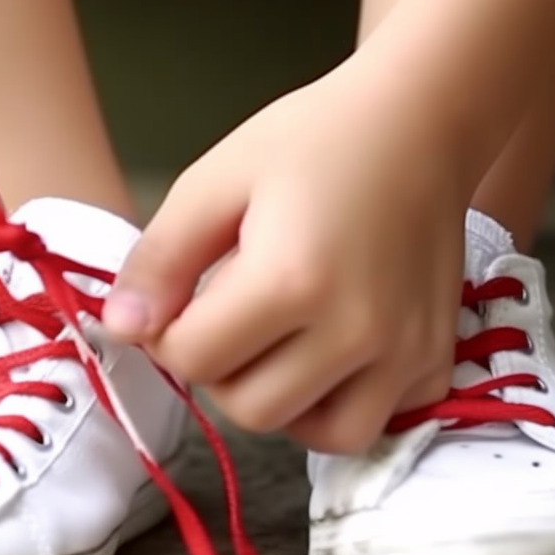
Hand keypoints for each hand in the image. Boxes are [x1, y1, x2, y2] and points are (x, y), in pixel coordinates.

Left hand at [103, 69, 473, 452]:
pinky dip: (342, 406)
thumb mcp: (214, 182)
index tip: (180, 301)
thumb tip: (120, 330)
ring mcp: (404, 353)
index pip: (192, 361)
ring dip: (278, 400)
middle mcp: (353, 331)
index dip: (167, 335)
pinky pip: (374, 424)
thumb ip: (160, 260)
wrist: (419, 121)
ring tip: (274, 346)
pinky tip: (328, 357)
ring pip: (313, 433)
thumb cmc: (313, 141)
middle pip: (248, 408)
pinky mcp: (434, 360)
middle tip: (227, 318)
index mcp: (290, 280)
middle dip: (219, 371)